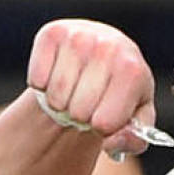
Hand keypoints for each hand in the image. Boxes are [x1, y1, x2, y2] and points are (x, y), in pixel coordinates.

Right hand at [27, 19, 156, 156]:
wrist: (107, 51)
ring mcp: (80, 36)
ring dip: (61, 103)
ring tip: (74, 90)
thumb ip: (132, 139)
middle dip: (81, 116)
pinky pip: (37, 80)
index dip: (102, 127)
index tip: (107, 112)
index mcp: (134, 71)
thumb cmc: (121, 91)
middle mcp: (109, 48)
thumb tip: (111, 142)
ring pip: (55, 97)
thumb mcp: (136, 119)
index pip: (104, 124)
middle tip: (88, 101)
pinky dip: (43, 87)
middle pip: (78, 112)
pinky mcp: (53, 32)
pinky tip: (58, 75)